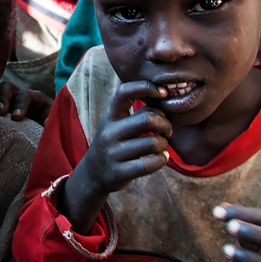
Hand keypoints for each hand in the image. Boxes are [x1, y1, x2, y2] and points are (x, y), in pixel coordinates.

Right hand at [0, 81, 52, 124]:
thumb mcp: (55, 125)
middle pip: (7, 88)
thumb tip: (49, 123)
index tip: (17, 117)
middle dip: (2, 98)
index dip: (21, 103)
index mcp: (36, 99)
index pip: (26, 94)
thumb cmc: (51, 129)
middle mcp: (19, 97)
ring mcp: (6, 103)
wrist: (46, 137)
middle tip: (0, 112)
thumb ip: (52, 123)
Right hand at [58, 81, 171, 232]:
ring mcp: (113, 153)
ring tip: (162, 147)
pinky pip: (149, 164)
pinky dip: (162, 160)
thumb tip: (165, 103)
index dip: (146, 87)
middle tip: (167, 131)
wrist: (92, 175)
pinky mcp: (120, 172)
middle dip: (165, 124)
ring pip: (152, 143)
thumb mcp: (117, 125)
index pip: (124, 92)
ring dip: (164, 144)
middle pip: (147, 120)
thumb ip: (138, 115)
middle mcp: (109, 132)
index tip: (163, 93)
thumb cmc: (114, 145)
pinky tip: (162, 158)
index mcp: (110, 116)